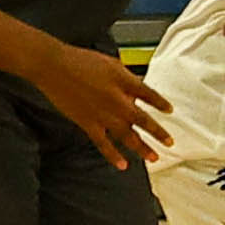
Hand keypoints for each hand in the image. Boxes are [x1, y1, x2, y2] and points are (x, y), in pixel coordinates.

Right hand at [22, 40, 172, 170]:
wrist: (54, 66)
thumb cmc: (80, 60)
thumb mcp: (110, 63)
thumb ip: (125, 77)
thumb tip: (135, 89)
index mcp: (124, 81)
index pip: (149, 95)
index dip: (161, 103)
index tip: (169, 110)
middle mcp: (118, 100)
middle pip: (143, 120)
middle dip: (158, 133)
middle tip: (169, 142)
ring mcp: (103, 114)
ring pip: (128, 136)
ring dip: (142, 148)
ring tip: (153, 158)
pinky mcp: (88, 124)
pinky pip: (104, 144)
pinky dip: (113, 156)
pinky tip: (123, 165)